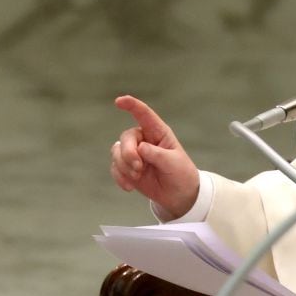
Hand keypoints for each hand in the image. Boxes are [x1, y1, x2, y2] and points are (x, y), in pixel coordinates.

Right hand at [110, 95, 199, 219]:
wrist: (178, 194)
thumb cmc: (180, 173)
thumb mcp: (174, 163)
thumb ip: (158, 154)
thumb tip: (140, 148)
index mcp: (158, 132)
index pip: (144, 115)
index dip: (132, 105)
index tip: (119, 101)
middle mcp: (143, 139)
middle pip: (126, 137)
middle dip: (128, 153)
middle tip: (138, 168)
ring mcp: (133, 153)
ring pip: (117, 152)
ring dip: (124, 166)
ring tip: (138, 177)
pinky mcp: (126, 167)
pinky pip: (115, 168)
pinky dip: (120, 177)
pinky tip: (130, 186)